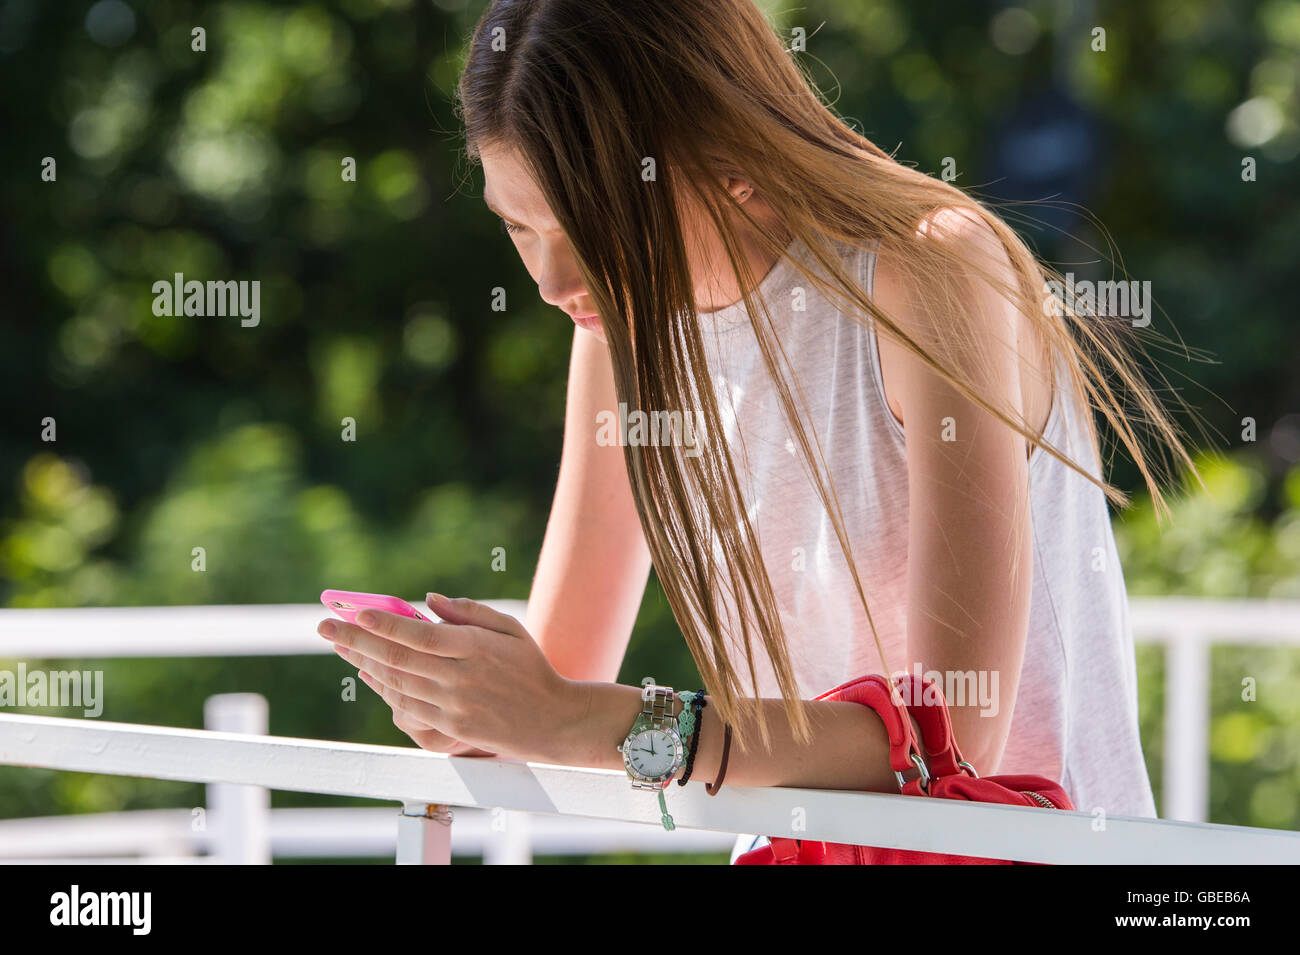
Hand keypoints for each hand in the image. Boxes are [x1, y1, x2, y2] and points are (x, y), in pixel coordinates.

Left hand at [317, 593, 587, 763]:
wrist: (552, 722)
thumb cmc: (531, 668)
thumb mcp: (509, 628)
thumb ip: (469, 611)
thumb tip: (428, 599)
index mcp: (475, 649)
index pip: (419, 636)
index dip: (384, 625)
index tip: (357, 613)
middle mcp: (459, 680)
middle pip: (396, 660)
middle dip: (355, 641)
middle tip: (325, 626)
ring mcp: (452, 708)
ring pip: (395, 684)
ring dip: (362, 663)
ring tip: (340, 645)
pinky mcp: (449, 728)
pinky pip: (405, 708)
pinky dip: (382, 689)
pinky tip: (368, 674)